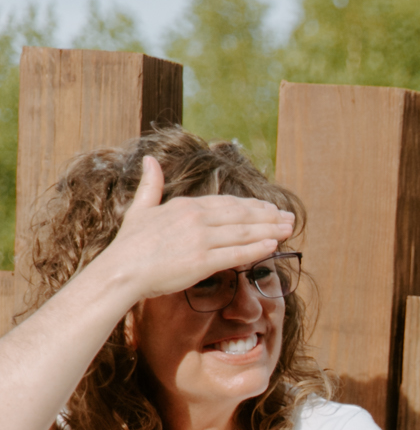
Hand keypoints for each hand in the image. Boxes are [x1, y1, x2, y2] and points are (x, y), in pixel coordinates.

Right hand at [94, 155, 294, 304]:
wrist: (120, 270)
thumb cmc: (130, 244)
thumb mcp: (140, 209)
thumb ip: (151, 186)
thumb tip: (150, 159)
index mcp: (185, 206)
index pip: (227, 203)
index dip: (251, 205)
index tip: (269, 207)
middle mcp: (196, 219)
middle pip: (241, 215)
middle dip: (269, 216)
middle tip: (289, 217)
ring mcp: (200, 239)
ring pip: (244, 232)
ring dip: (270, 230)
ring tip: (288, 229)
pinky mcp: (202, 261)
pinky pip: (236, 253)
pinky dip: (257, 248)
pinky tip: (273, 246)